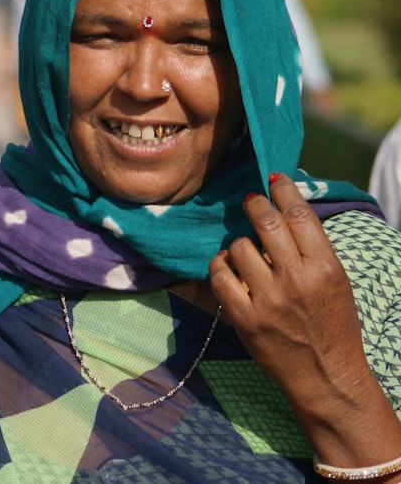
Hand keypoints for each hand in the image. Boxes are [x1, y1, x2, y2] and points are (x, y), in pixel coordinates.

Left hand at [209, 173, 400, 467]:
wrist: (326, 376)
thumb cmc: (332, 324)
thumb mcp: (336, 281)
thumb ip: (311, 248)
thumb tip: (284, 209)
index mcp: (325, 268)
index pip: (299, 215)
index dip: (283, 190)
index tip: (273, 178)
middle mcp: (296, 280)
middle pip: (265, 223)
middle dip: (255, 204)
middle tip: (251, 199)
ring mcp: (267, 299)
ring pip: (239, 247)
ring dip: (239, 243)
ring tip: (247, 252)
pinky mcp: (244, 317)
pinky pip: (219, 275)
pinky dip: (220, 265)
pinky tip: (228, 267)